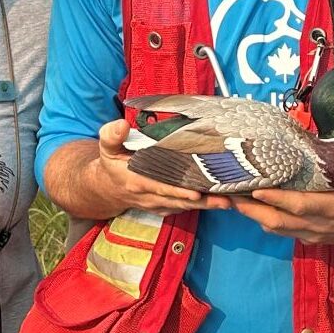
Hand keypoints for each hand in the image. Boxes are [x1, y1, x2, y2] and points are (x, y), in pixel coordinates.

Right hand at [93, 119, 220, 213]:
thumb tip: (122, 124)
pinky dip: (201, 205)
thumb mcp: (106, 147)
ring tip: (228, 201)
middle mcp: (149, 196)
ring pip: (185, 206)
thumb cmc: (111, 165)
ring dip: (206, 205)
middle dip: (202, 201)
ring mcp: (158, 204)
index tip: (195, 192)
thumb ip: (111, 135)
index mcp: (136, 181)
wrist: (107, 189)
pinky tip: (218, 200)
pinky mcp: (165, 207)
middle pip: (179, 200)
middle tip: (224, 199)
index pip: (160, 186)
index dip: (178, 191)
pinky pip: (184, 208)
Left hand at [234, 157, 333, 246]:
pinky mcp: (311, 236)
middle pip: (277, 220)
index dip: (276, 198)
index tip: (255, 186)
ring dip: (252, 215)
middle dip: (250, 208)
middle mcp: (318, 226)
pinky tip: (252, 206)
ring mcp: (313, 233)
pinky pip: (281, 230)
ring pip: (275, 228)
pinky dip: (264, 219)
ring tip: (230, 198)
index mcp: (333, 211)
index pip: (299, 206)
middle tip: (226, 193)